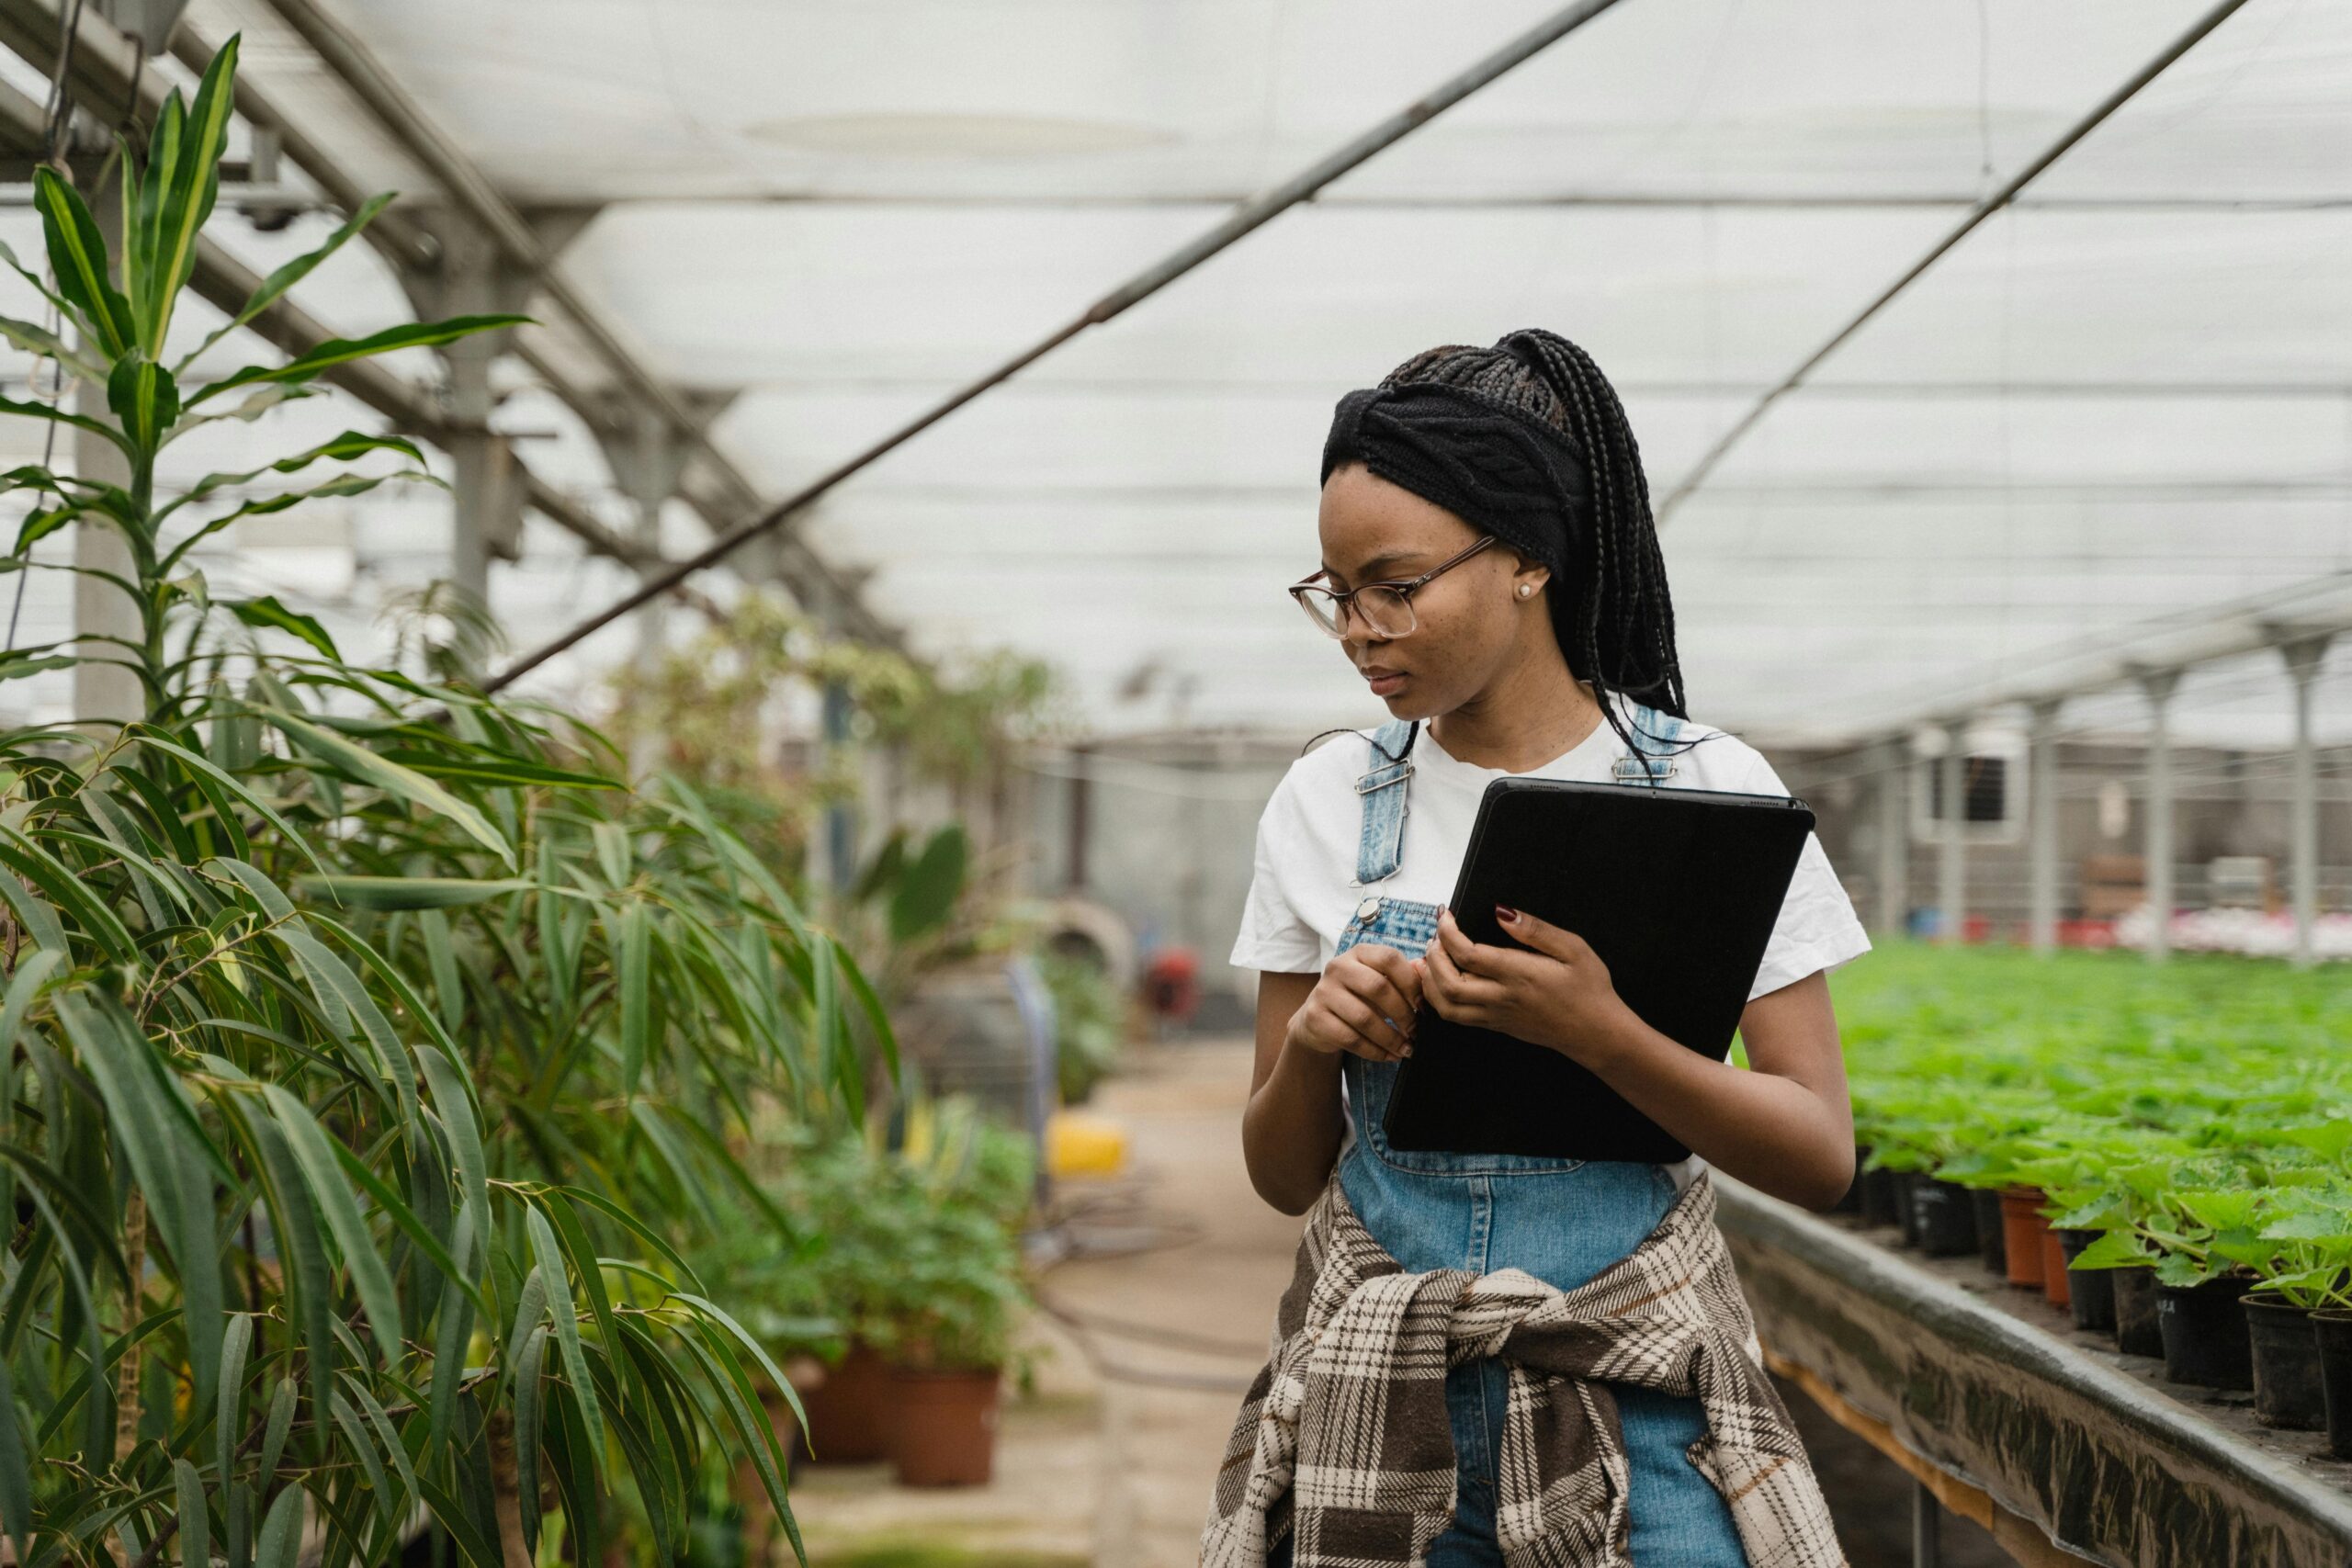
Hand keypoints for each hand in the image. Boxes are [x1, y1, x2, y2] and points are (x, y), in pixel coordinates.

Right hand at [1287, 944, 1423, 1063]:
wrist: (1318, 1020)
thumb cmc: (1358, 998)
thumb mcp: (1379, 982)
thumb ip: (1403, 976)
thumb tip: (1426, 973)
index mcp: (1359, 953)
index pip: (1389, 958)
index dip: (1411, 983)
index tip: (1423, 1006)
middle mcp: (1338, 967)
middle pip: (1378, 987)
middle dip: (1402, 1013)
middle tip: (1416, 1031)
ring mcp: (1323, 991)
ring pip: (1364, 1018)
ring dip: (1391, 1038)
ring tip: (1406, 1048)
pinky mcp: (1315, 1018)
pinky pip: (1351, 1039)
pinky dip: (1375, 1051)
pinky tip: (1388, 1056)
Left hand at [1416, 904, 1636, 1065]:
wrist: (1597, 1034)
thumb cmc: (1590, 989)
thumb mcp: (1573, 948)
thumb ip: (1535, 930)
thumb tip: (1502, 912)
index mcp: (1518, 974)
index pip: (1467, 954)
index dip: (1448, 932)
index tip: (1445, 915)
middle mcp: (1502, 997)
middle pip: (1448, 983)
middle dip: (1432, 956)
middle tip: (1436, 935)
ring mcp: (1497, 1016)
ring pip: (1447, 1006)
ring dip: (1430, 981)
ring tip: (1430, 958)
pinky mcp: (1497, 1026)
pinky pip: (1458, 1017)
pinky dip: (1439, 1000)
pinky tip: (1440, 982)